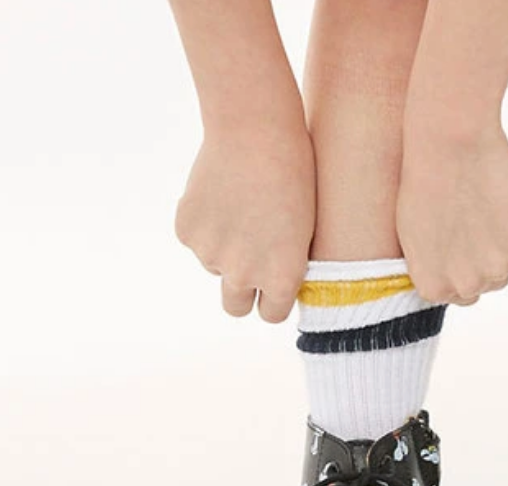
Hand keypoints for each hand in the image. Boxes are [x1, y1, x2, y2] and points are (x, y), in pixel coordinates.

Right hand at [175, 123, 315, 322]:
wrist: (257, 132)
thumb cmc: (297, 177)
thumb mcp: (304, 232)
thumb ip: (284, 266)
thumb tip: (268, 287)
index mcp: (280, 278)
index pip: (271, 315)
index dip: (272, 300)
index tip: (273, 288)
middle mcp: (243, 274)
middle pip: (235, 306)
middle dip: (242, 291)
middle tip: (251, 261)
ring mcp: (211, 254)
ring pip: (215, 265)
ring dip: (225, 248)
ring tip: (242, 208)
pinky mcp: (187, 231)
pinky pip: (197, 238)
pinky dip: (205, 224)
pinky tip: (221, 195)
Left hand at [397, 127, 507, 305]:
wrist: (449, 141)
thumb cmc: (423, 180)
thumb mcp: (413, 236)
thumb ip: (436, 268)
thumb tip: (457, 278)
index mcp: (435, 288)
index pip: (461, 293)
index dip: (464, 265)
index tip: (462, 240)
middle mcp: (468, 286)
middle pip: (490, 280)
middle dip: (486, 255)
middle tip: (477, 218)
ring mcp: (500, 267)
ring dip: (507, 239)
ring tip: (488, 203)